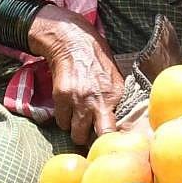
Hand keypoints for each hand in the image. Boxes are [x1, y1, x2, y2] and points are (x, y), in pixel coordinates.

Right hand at [29, 6, 124, 145]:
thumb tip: (120, 122)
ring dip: (76, 130)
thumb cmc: (95, 59)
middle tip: (90, 134)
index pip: (115, 130)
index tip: (109, 142)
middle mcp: (97, 101)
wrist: (72, 41)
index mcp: (115, 96)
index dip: (111, 139)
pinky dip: (63, 119)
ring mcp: (78, 100)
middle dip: (91, 140)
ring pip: (75, 133)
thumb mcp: (115, 77)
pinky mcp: (62, 97)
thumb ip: (116, 100)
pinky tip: (68, 109)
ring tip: (78, 120)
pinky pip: (61, 121)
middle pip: (94, 138)